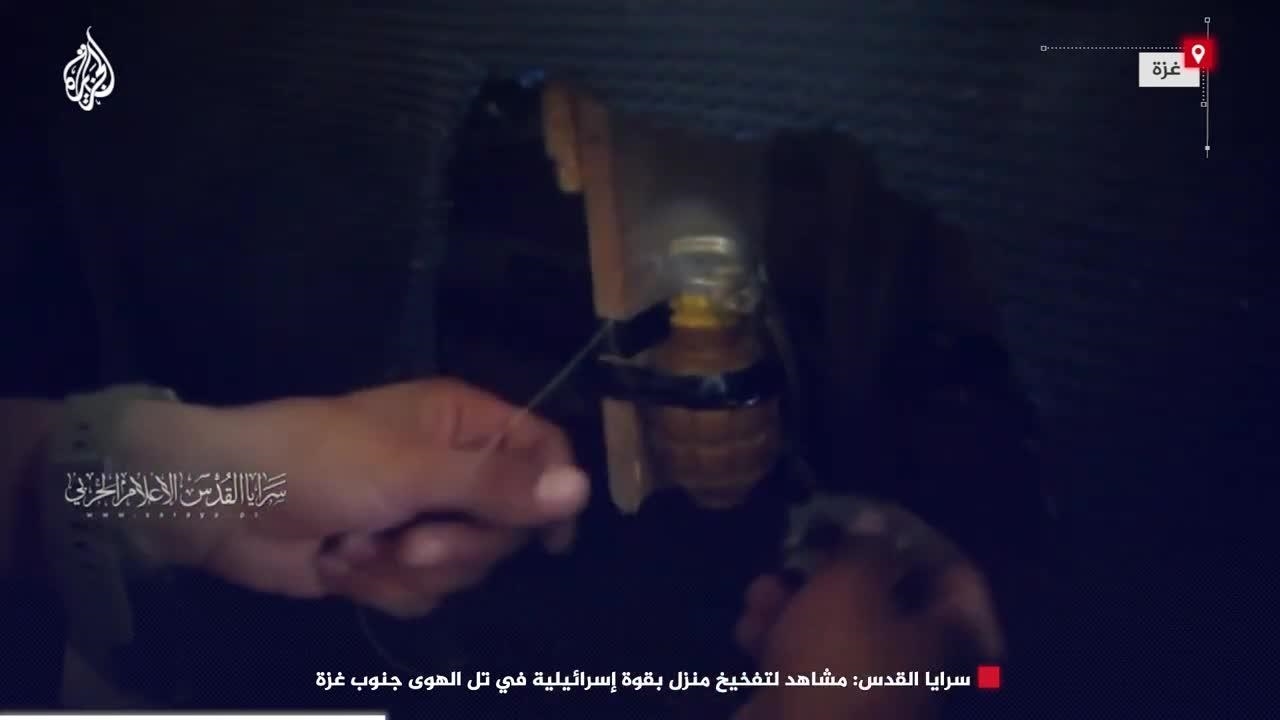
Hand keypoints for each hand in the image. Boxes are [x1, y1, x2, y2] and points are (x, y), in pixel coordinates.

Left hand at [121, 379, 588, 616]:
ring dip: (408, 570)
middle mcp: (452, 468)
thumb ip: (497, 486)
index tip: (549, 538)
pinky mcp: (391, 562)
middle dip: (457, 546)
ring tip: (359, 548)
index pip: (542, 451)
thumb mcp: (411, 472)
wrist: (221, 506)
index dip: (552, 494)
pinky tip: (341, 565)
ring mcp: (422, 518)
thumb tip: (582, 492)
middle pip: (509, 525)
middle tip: (411, 541)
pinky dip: (381, 588)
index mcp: (464, 423)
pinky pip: (424, 595)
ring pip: (466, 569)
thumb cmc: (317, 463)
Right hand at [732, 507, 1002, 719]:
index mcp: (936, 636)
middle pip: (880, 604)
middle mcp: (908, 667)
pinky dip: (776, 642)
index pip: (955, 586)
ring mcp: (861, 693)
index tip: (887, 524)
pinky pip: (801, 664)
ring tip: (761, 590)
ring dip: (793, 603)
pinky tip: (748, 629)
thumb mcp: (852, 585)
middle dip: (834, 573)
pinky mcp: (816, 709)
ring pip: (831, 631)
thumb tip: (875, 524)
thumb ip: (865, 548)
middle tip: (805, 550)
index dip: (925, 549)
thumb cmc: (837, 660)